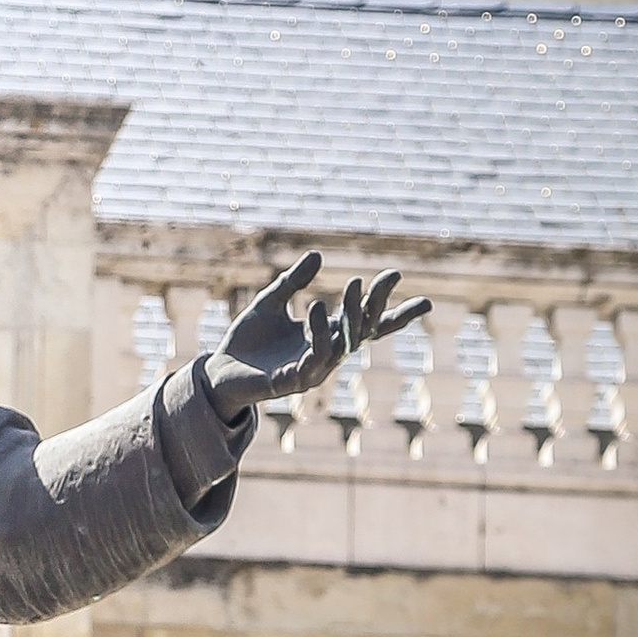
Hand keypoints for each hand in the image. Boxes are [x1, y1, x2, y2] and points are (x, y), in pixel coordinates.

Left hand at [201, 251, 429, 424]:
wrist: (219, 371)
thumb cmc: (247, 341)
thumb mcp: (269, 303)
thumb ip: (291, 282)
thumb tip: (319, 254)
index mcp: (325, 336)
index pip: (368, 325)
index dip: (392, 311)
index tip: (418, 292)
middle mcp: (324, 355)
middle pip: (361, 331)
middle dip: (376, 306)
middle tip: (386, 278)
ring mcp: (310, 371)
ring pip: (341, 345)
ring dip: (351, 315)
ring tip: (355, 284)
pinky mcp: (290, 382)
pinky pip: (311, 359)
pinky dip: (316, 334)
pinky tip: (316, 307)